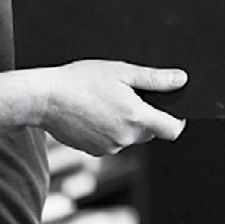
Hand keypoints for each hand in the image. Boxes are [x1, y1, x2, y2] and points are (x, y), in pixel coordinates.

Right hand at [40, 60, 187, 155]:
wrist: (43, 99)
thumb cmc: (80, 81)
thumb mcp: (121, 72)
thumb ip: (155, 78)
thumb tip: (181, 80)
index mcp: (136, 117)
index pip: (172, 129)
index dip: (176, 119)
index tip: (170, 108)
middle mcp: (125, 138)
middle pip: (151, 132)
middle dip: (146, 116)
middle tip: (128, 95)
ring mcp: (109, 148)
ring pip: (130, 137)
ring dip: (126, 123)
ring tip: (106, 102)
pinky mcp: (94, 152)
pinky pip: (112, 142)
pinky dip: (109, 130)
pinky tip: (94, 113)